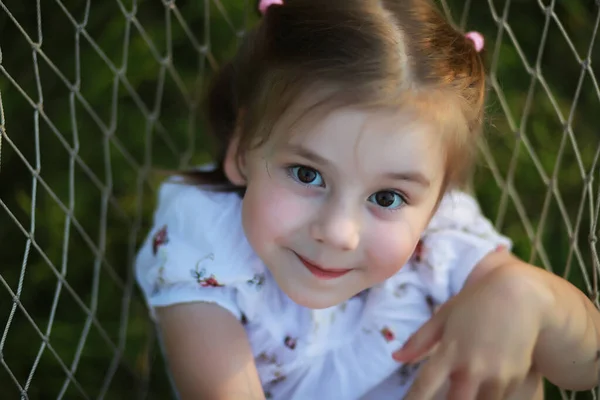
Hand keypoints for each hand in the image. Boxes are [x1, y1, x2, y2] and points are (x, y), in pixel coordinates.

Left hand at [392, 265, 548, 399]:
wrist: (520, 296)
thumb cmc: (475, 303)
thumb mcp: (444, 316)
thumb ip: (419, 340)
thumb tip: (396, 357)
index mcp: (450, 352)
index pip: (425, 385)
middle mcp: (472, 368)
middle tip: (444, 394)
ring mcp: (496, 376)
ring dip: (470, 399)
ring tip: (465, 386)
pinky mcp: (515, 379)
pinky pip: (497, 398)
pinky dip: (488, 395)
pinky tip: (485, 382)